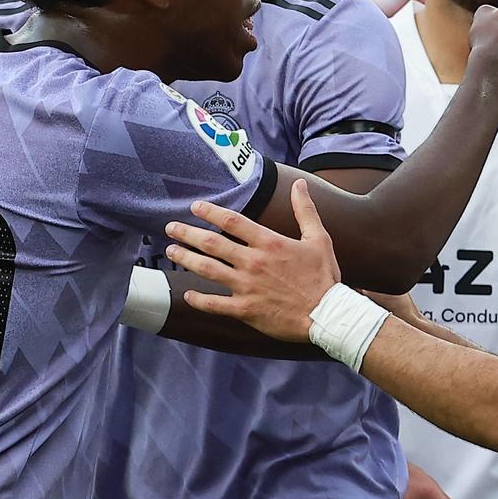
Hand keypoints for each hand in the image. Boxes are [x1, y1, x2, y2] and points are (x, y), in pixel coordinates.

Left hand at [165, 179, 342, 341]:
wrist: (327, 314)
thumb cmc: (323, 277)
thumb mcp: (319, 238)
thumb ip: (305, 210)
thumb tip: (300, 184)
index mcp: (269, 243)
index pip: (232, 221)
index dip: (210, 212)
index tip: (195, 207)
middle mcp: (253, 262)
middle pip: (212, 243)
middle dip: (187, 234)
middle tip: (170, 228)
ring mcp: (247, 287)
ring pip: (207, 270)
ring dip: (186, 259)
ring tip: (170, 252)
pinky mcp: (245, 309)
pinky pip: (214, 304)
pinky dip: (198, 299)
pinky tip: (187, 293)